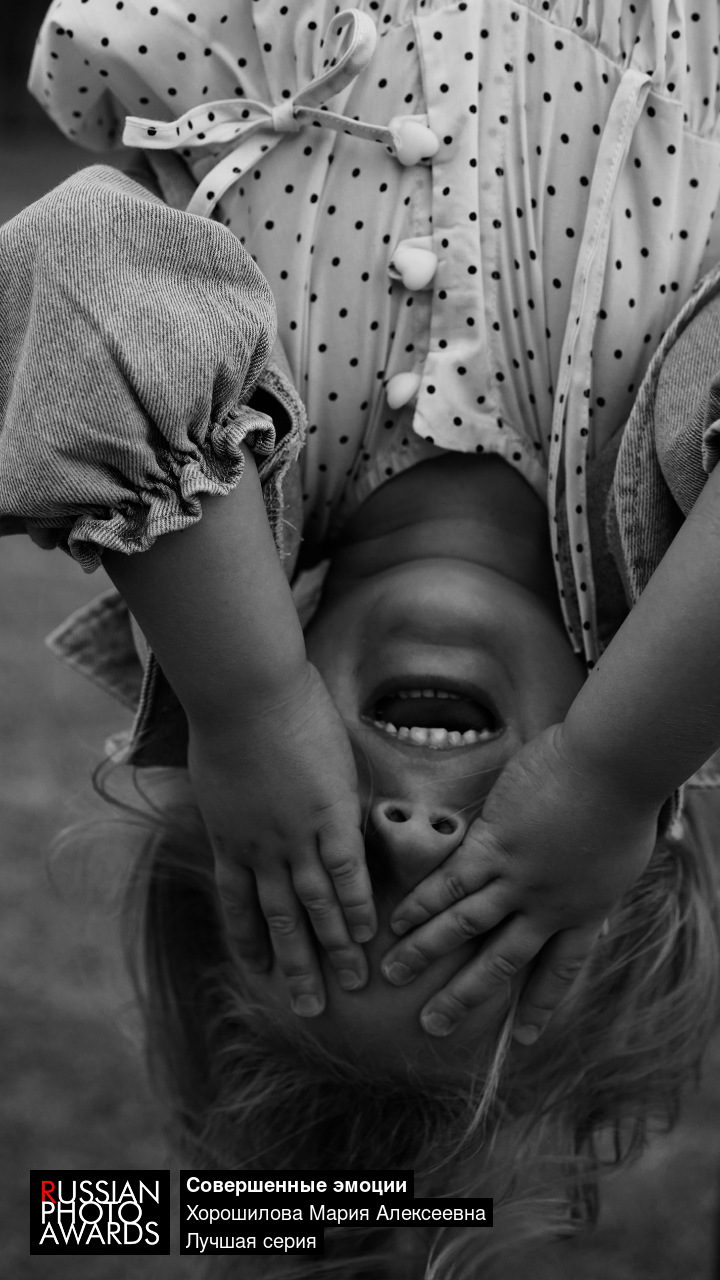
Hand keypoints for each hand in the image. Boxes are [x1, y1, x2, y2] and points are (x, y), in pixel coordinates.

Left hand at [188, 662, 375, 1015]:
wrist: (243, 694)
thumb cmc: (225, 717)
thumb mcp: (221, 770)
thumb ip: (235, 795)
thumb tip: (238, 795)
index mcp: (229, 839)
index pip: (238, 904)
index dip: (250, 940)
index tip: (260, 970)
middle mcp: (259, 850)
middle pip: (277, 920)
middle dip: (294, 966)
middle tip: (310, 1007)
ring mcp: (294, 836)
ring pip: (315, 907)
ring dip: (332, 949)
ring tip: (350, 984)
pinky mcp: (330, 815)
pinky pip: (347, 872)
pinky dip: (357, 905)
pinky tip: (372, 932)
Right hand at [381, 724, 659, 1040]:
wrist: (611, 768)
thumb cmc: (626, 800)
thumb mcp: (620, 859)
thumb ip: (595, 883)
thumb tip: (588, 892)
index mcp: (586, 912)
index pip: (560, 969)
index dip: (541, 1003)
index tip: (524, 1038)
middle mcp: (548, 907)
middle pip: (500, 962)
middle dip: (463, 996)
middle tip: (433, 1024)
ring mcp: (518, 879)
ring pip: (465, 925)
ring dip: (426, 950)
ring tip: (394, 972)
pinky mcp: (494, 845)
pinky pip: (451, 882)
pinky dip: (422, 902)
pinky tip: (397, 917)